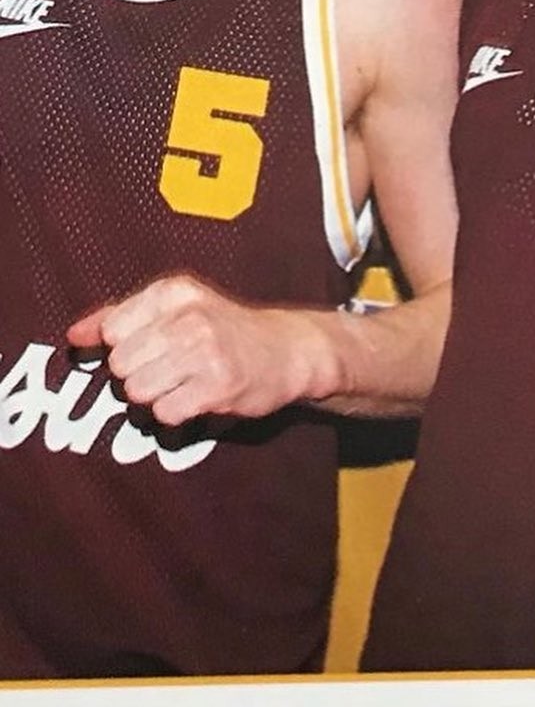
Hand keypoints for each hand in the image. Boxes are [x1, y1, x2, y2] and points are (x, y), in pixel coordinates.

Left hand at [66, 275, 331, 426]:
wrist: (288, 349)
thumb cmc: (223, 329)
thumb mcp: (176, 309)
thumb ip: (120, 317)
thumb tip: (74, 336)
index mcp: (175, 291)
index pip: (113, 331)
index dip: (126, 347)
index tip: (153, 346)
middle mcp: (190, 316)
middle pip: (120, 365)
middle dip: (139, 374)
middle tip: (172, 368)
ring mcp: (206, 351)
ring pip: (137, 392)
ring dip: (156, 397)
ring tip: (184, 383)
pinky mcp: (219, 386)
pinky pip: (164, 414)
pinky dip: (176, 413)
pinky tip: (198, 397)